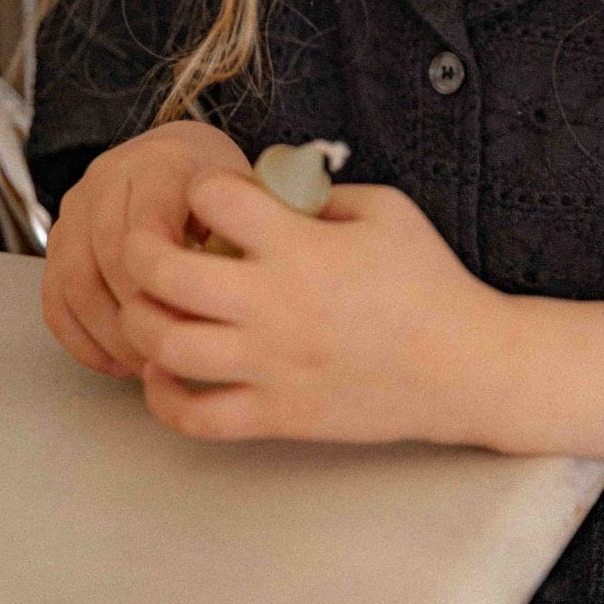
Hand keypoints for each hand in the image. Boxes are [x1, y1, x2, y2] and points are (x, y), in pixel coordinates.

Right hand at [40, 122, 253, 380]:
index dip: (162, 276)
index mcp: (160, 162)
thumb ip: (234, 237)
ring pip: (74, 282)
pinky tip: (115, 362)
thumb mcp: (240, 198)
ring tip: (145, 366)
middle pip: (106, 256)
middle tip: (169, 353)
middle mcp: (109, 177)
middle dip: (137, 315)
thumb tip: (223, 297)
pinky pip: (55, 298)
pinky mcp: (58, 240)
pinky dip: (80, 339)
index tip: (188, 316)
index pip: (147, 223)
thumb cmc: (217, 188)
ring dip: (108, 335)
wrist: (180, 155)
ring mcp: (77, 208)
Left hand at [118, 169, 510, 444]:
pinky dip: (162, 396)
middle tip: (148, 243)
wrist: (464, 365)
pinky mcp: (276, 415)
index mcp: (300, 247)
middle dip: (140, 249)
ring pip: (165, 347)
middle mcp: (273, 305)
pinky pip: (195, 417)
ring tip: (149, 305)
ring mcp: (270, 365)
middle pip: (164, 274)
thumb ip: (322, 194)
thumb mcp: (386, 209)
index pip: (214, 199)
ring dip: (141, 321)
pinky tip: (163, 371)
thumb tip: (271, 187)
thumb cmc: (429, 279)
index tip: (212, 195)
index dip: (202, 186)